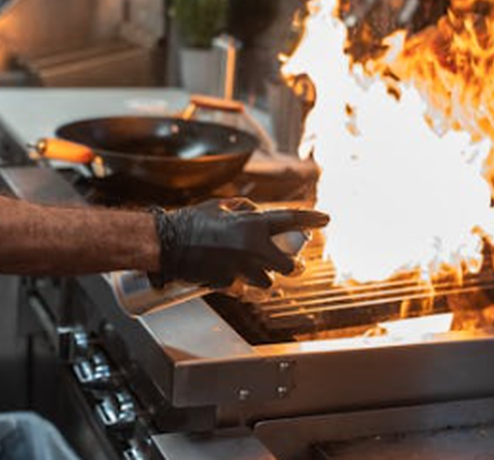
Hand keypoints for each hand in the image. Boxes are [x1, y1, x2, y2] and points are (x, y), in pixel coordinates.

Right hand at [152, 198, 329, 288]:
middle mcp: (252, 249)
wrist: (168, 243)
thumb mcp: (221, 206)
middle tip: (294, 263)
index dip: (311, 219)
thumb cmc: (192, 222)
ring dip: (264, 275)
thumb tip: (257, 213)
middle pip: (289, 266)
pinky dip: (240, 281)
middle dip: (293, 265)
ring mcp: (241, 269)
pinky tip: (228, 272)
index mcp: (251, 225)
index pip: (290, 220)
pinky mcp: (229, 284)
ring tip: (252, 267)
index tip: (326, 219)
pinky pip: (243, 287)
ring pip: (267, 281)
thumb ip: (245, 209)